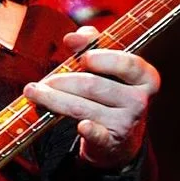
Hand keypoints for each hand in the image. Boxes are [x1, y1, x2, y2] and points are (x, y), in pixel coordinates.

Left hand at [23, 26, 159, 168]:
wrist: (118, 137)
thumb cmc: (110, 91)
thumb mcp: (108, 65)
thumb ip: (91, 44)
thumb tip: (73, 38)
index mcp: (145, 77)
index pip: (127, 63)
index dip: (102, 58)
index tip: (82, 57)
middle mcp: (139, 100)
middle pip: (94, 85)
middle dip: (63, 81)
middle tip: (44, 81)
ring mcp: (126, 123)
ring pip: (82, 107)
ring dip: (54, 99)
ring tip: (34, 93)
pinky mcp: (111, 142)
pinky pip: (96, 135)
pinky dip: (87, 130)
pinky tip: (80, 126)